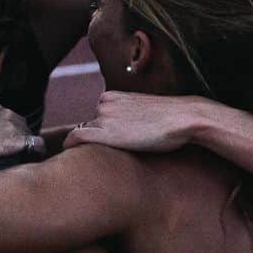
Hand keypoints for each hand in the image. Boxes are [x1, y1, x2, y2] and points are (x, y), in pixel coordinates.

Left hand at [0, 105, 44, 159]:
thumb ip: (13, 153)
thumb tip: (21, 151)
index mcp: (16, 140)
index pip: (38, 143)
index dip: (38, 149)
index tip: (35, 152)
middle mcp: (14, 124)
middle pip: (28, 131)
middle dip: (23, 138)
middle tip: (13, 146)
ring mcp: (5, 112)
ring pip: (18, 121)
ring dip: (14, 128)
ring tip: (1, 136)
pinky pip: (6, 113)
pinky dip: (3, 120)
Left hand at [63, 91, 202, 151]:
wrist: (184, 117)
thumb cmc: (171, 120)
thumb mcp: (145, 112)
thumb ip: (129, 118)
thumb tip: (126, 132)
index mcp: (112, 96)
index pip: (95, 117)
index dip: (99, 131)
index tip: (103, 144)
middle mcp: (104, 103)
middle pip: (88, 125)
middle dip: (94, 137)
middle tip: (102, 153)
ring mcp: (103, 117)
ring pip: (84, 133)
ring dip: (86, 144)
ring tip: (90, 157)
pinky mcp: (105, 132)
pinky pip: (76, 137)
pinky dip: (70, 144)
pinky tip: (67, 151)